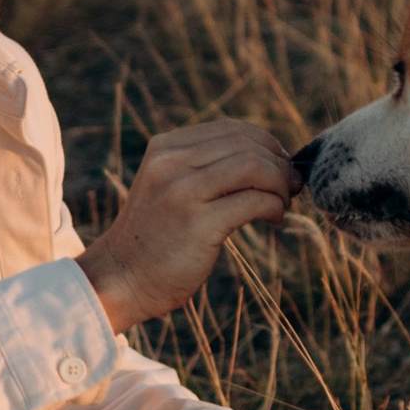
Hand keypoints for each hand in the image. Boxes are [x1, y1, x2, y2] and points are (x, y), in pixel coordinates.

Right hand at [84, 119, 295, 333]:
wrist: (119, 280)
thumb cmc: (155, 239)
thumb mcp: (170, 187)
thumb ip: (204, 168)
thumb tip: (269, 157)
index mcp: (165, 148)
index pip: (230, 129)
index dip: (265, 144)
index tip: (280, 166)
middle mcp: (171, 163)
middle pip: (247, 145)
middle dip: (279, 164)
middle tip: (290, 187)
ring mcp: (183, 192)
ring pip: (255, 167)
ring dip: (280, 184)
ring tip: (282, 204)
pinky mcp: (199, 224)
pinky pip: (254, 201)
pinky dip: (274, 207)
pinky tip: (274, 219)